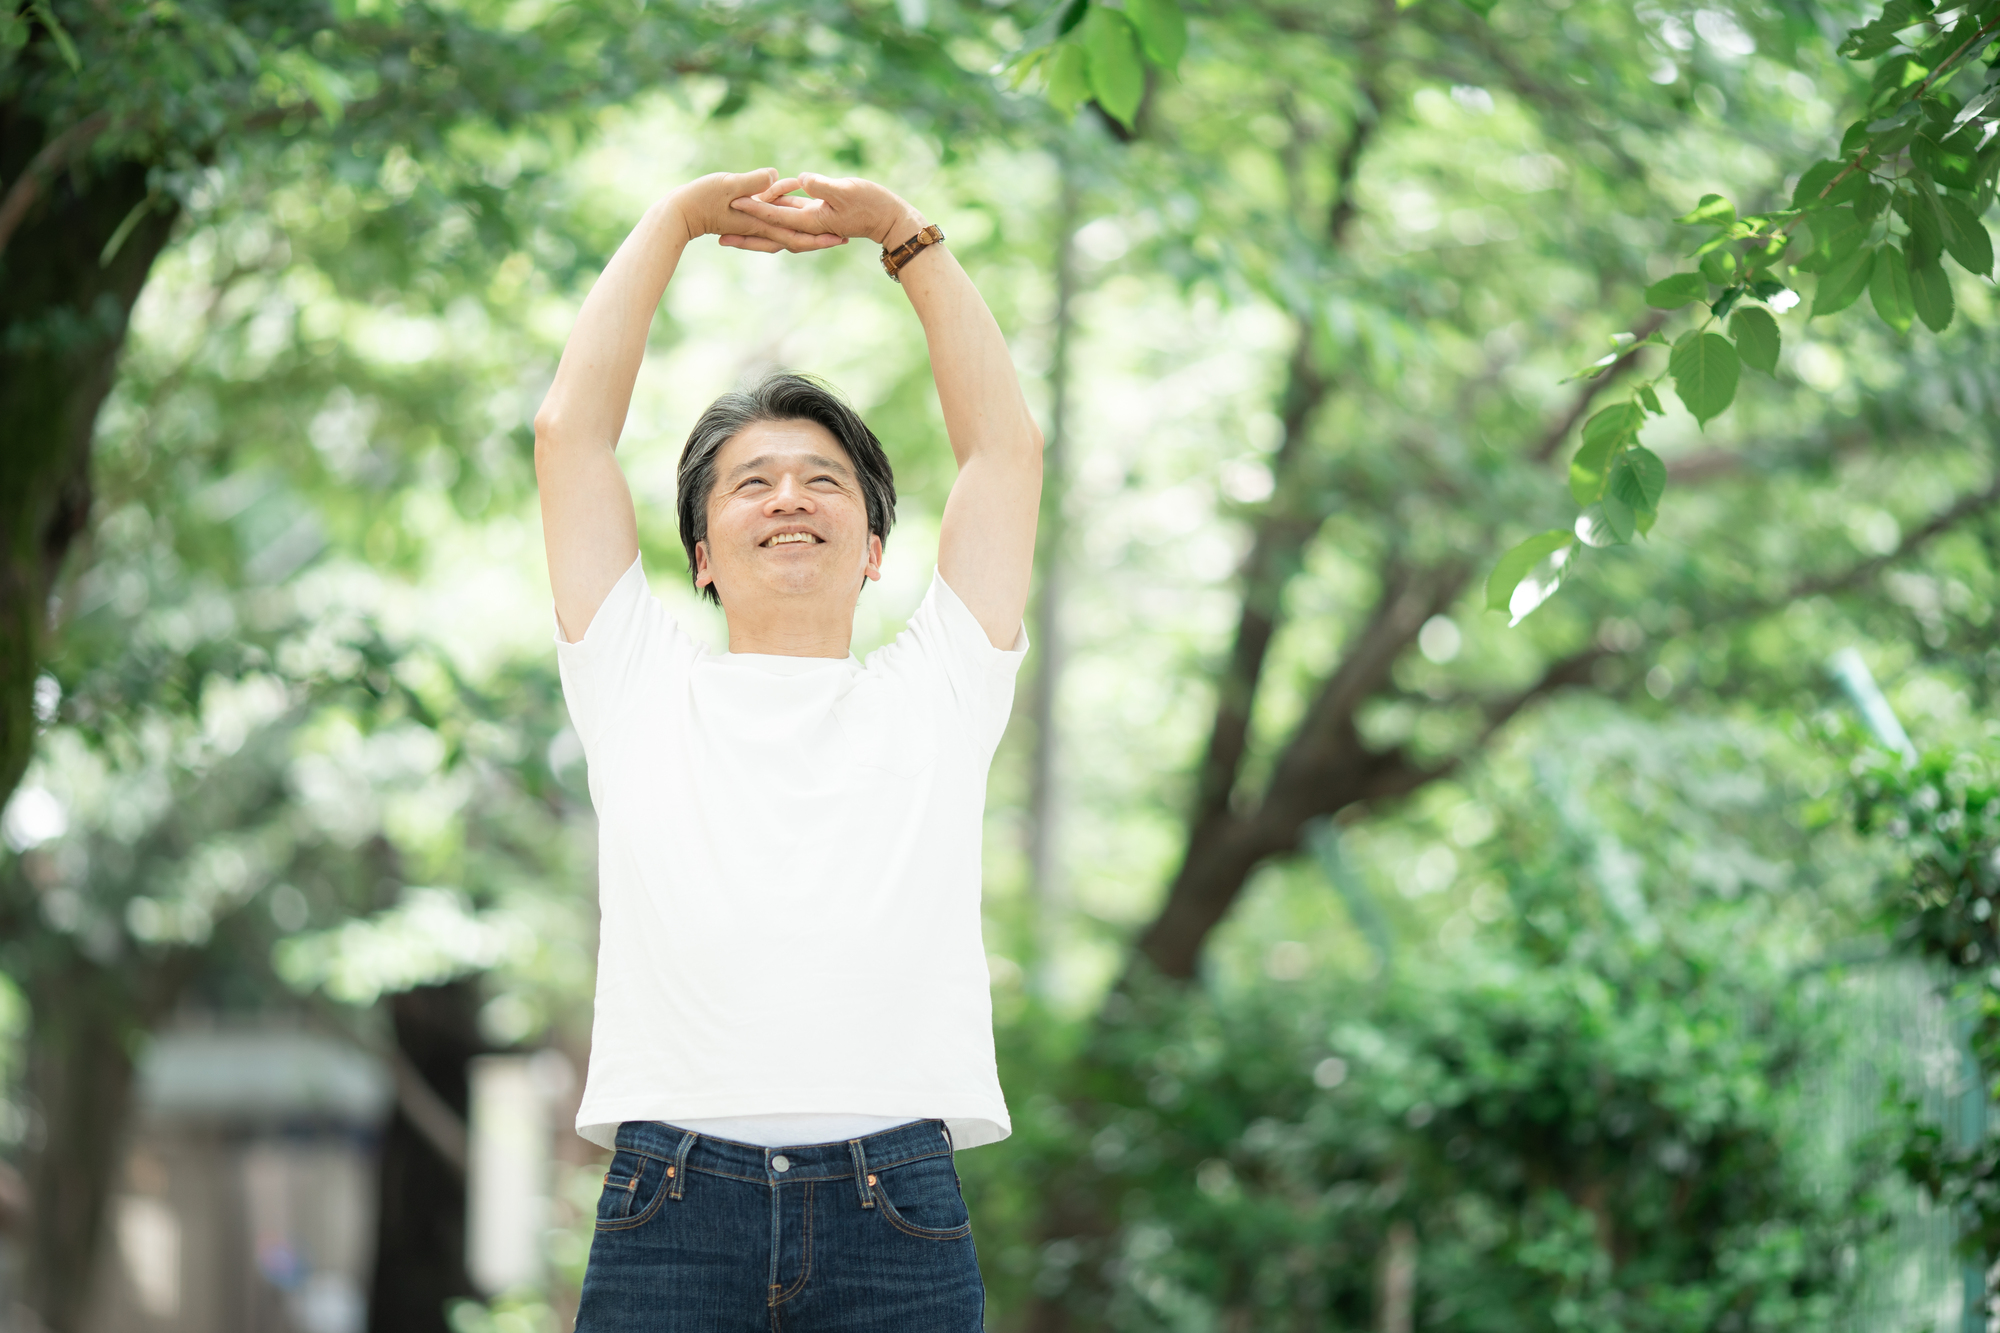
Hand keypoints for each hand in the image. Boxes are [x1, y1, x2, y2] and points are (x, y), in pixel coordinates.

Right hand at [667, 170, 845, 253]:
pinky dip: (786, 215)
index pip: (796, 235)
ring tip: (827, 226)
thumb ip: (752, 182)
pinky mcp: (747, 216)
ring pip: (786, 230)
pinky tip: (793, 203)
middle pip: (796, 238)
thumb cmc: (699, 198)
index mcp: (761, 223)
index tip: (840, 237)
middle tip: (843, 238)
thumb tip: (774, 176)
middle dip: (820, 239)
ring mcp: (754, 223)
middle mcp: (761, 227)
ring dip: (806, 230)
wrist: (678, 213)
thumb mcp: (728, 185)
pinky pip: (772, 218)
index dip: (819, 237)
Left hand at [725, 173, 926, 249]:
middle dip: (745, 234)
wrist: (887, 217)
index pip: (776, 215)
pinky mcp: (813, 215)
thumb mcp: (846, 190)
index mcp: (810, 220)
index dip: (754, 209)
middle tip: (718, 237)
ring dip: (752, 230)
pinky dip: (768, 219)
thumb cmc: (871, 202)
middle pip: (769, 231)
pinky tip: (755, 216)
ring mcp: (809, 222)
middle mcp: (806, 225)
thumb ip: (823, 186)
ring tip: (728, 231)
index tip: (733, 204)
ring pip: (774, 227)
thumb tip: (802, 179)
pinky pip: (785, 219)